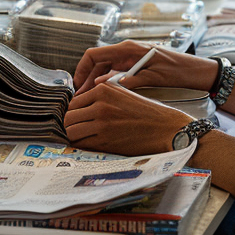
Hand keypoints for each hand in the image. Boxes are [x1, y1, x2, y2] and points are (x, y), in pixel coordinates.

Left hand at [64, 82, 190, 153]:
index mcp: (103, 89)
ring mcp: (102, 122)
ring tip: (81, 138)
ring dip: (73, 136)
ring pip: (71, 131)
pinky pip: (82, 144)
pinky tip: (88, 145)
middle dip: (70, 125)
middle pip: (69, 117)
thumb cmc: (146, 111)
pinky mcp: (106, 140)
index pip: (73, 102)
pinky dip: (81, 145)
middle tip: (76, 130)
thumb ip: (101, 96)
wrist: (165, 127)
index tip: (76, 119)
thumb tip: (80, 107)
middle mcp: (100, 104)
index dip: (73, 112)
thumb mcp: (122, 93)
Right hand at [72, 40, 217, 94]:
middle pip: (97, 62)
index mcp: (128, 49)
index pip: (94, 54)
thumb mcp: (151, 77)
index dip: (81, 69)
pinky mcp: (134, 64)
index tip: (76, 86)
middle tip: (80, 98)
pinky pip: (114, 71)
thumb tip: (103, 85)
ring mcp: (130, 56)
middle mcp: (126, 50)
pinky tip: (104, 95)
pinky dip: (106, 82)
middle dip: (86, 78)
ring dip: (95, 81)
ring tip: (89, 99)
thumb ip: (127, 80)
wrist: (194, 69)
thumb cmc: (176, 70)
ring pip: (104, 67)